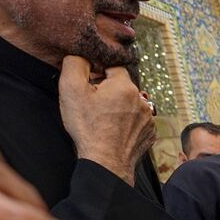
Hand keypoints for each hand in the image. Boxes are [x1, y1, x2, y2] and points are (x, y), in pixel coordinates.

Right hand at [58, 59, 154, 185]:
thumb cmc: (88, 127)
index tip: (89, 84)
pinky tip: (114, 130)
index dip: (98, 72)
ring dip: (119, 106)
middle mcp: (142, 100)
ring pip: (131, 104)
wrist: (106, 163)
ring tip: (103, 119)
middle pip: (122, 86)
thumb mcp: (71, 88)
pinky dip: (127, 122)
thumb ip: (75, 64)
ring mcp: (148, 119)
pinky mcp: (149, 134)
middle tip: (93, 104)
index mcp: (125, 86)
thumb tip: (82, 56)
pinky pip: (137, 121)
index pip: (112, 66)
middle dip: (108, 90)